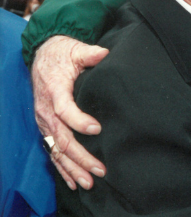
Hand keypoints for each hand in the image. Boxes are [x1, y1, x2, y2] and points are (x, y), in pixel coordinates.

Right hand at [31, 35, 108, 189]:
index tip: (97, 129)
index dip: (79, 121)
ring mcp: (45, 122)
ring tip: (89, 182)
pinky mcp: (46, 128)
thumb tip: (105, 54)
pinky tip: (73, 181)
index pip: (64, 110)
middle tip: (100, 168)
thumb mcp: (76, 50)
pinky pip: (53, 151)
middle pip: (62, 138)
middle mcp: (46, 111)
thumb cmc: (63, 54)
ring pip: (57, 150)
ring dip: (73, 168)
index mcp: (55, 91)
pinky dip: (62, 168)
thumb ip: (90, 54)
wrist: (43, 55)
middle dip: (81, 156)